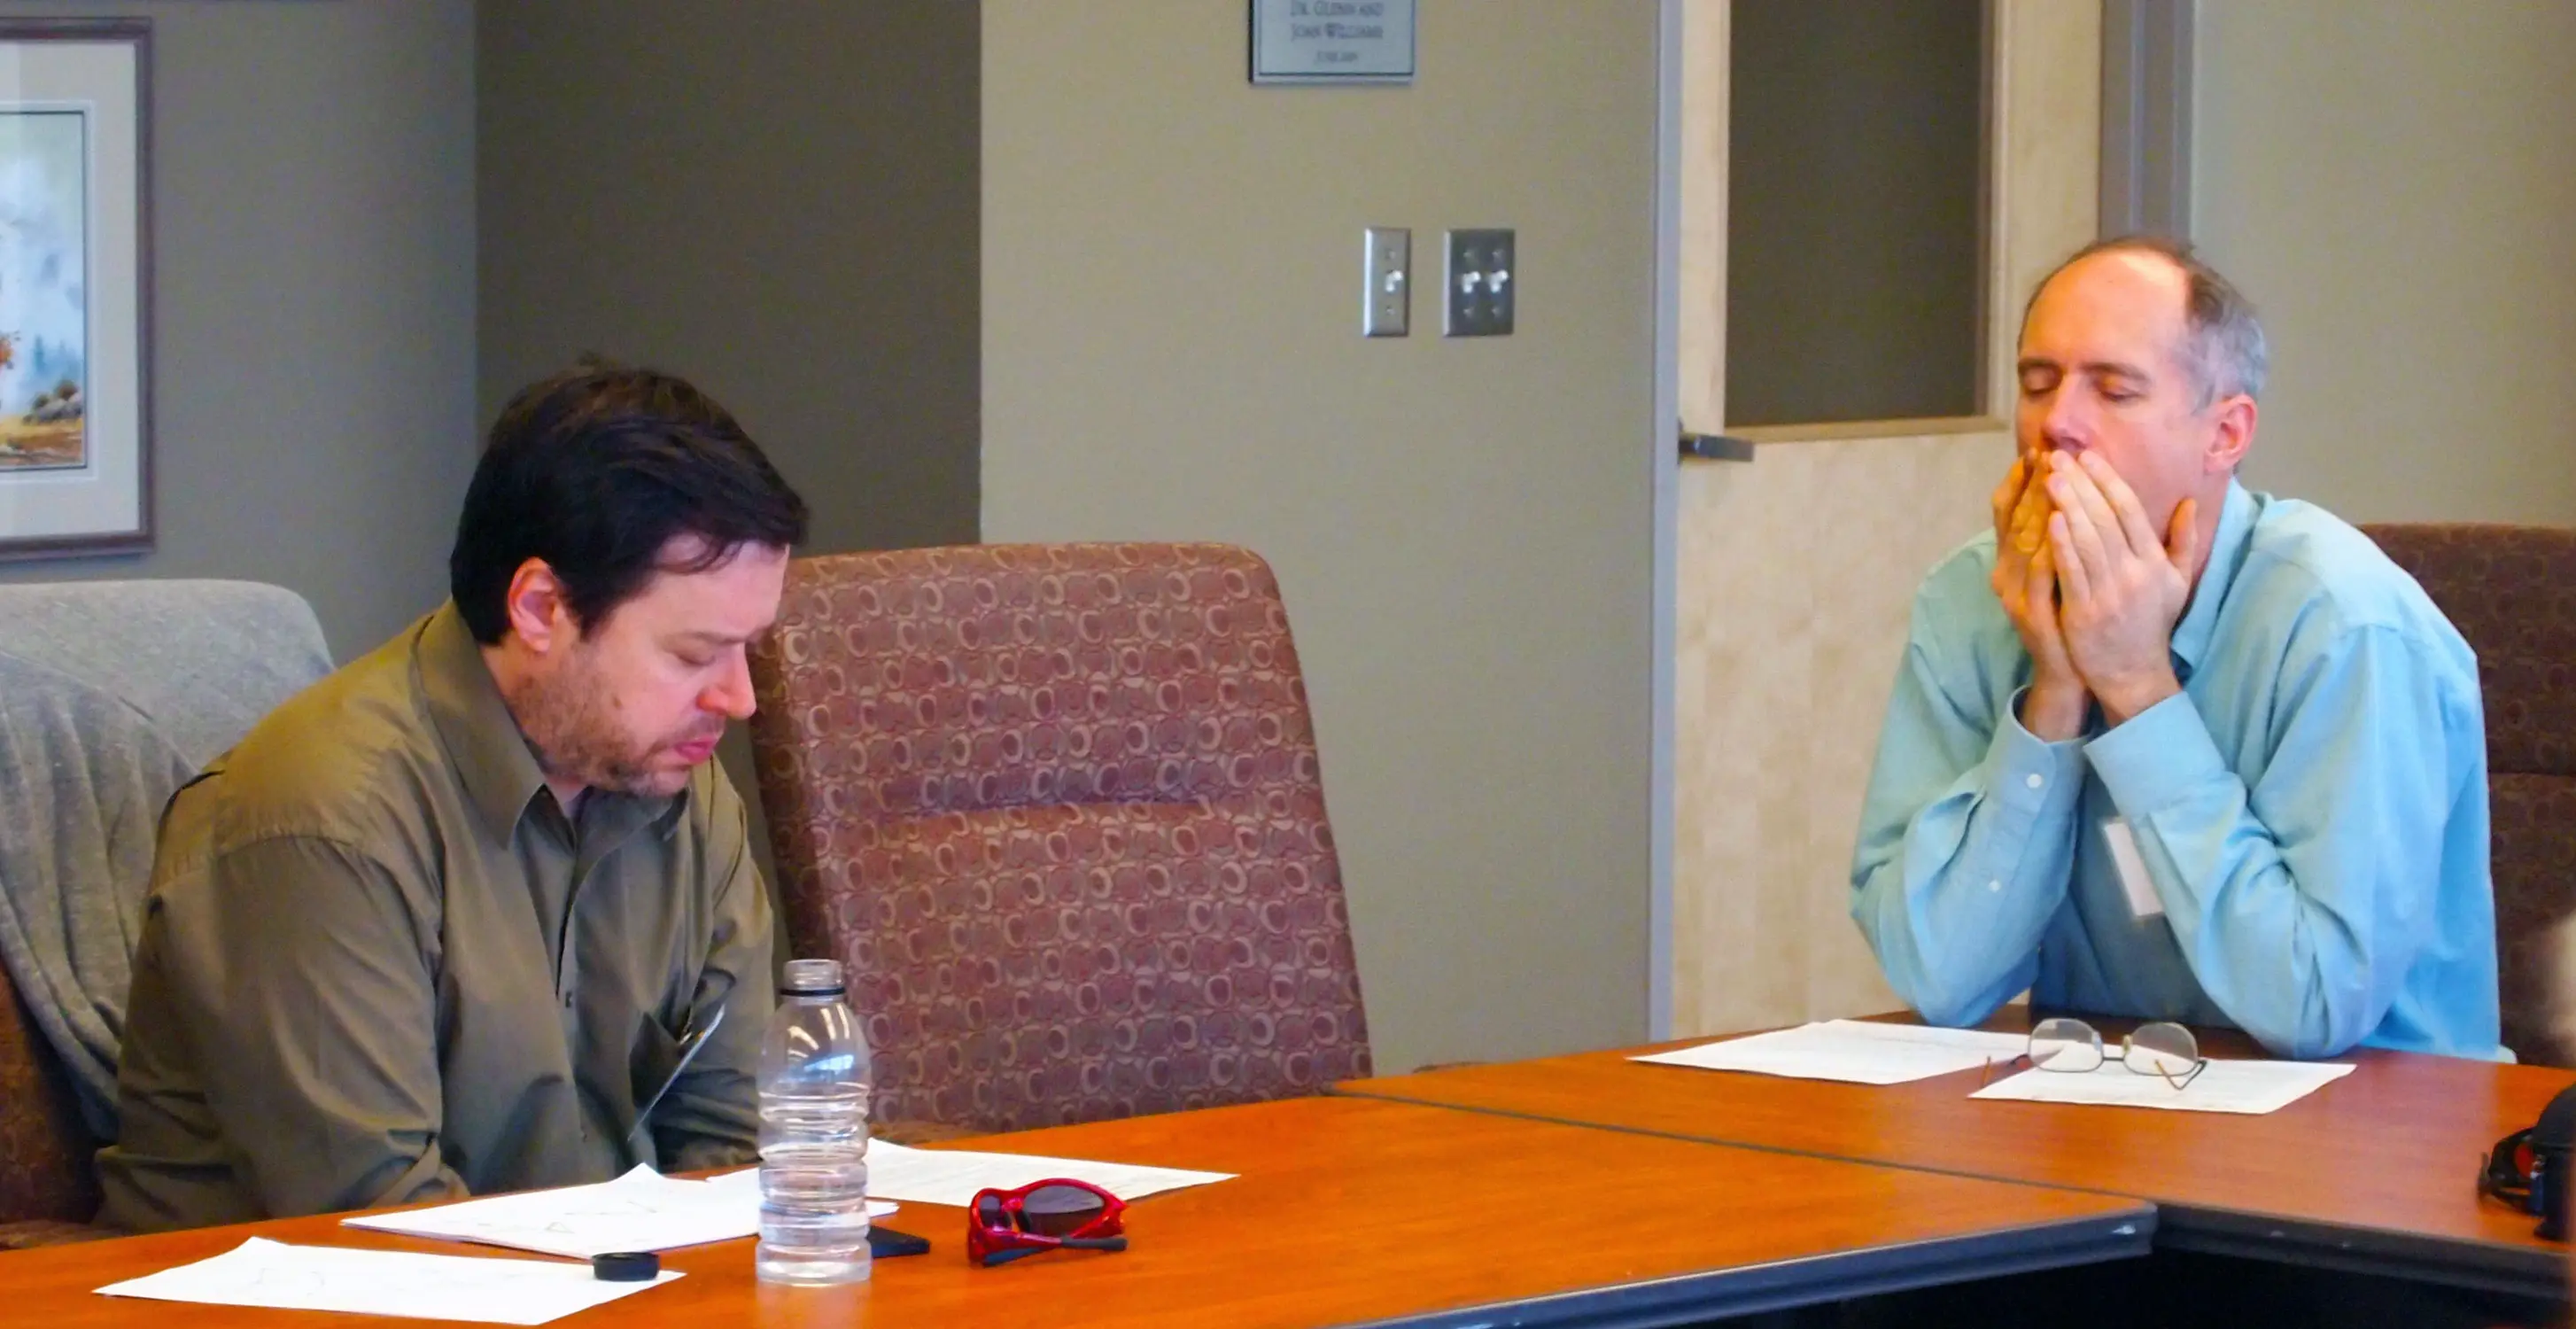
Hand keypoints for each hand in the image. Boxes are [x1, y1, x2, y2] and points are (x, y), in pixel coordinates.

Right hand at [1989, 454, 2086, 739]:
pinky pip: (2038, 576)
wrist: (2068, 671)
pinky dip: (2047, 550)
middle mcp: (2005, 573)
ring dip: (2037, 509)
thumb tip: (2071, 494)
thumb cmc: (2072, 616)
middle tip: (2047, 454)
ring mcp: (2014, 594)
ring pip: (2024, 542)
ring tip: (2053, 478)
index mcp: (2015, 560)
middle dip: (2032, 485)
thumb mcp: (2064, 572)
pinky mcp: (2030, 614)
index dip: (2020, 480)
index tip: (2038, 450)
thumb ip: (2064, 536)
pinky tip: (2059, 526)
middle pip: (2015, 519)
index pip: (2009, 511)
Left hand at [2044, 451, 2201, 724]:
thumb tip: (2189, 502)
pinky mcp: (2085, 612)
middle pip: (2106, 520)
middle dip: (2082, 484)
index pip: (2130, 511)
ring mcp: (2110, 593)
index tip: (2089, 456)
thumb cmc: (2152, 623)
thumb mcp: (2176, 582)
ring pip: (2088, 541)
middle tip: (2060, 457)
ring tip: (2051, 477)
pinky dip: (2061, 544)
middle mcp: (2135, 574)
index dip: (2108, 480)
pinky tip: (2050, 519)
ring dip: (2068, 506)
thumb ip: (2183, 541)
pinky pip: (2072, 572)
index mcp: (2154, 563)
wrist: (2134, 673)